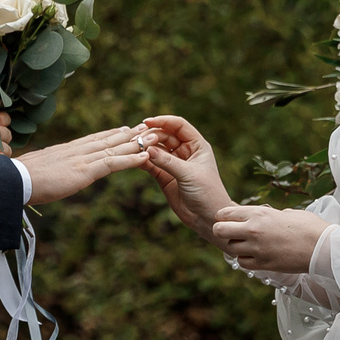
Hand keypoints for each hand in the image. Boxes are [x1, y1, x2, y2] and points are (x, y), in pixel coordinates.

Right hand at [18, 124, 155, 204]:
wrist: (13, 181)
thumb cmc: (19, 179)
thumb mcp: (36, 171)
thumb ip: (47, 170)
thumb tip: (45, 173)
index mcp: (65, 151)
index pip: (93, 140)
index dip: (110, 134)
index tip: (124, 129)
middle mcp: (77, 150)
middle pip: (108, 139)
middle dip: (129, 134)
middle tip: (147, 127)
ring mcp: (82, 159)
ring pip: (115, 147)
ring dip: (137, 142)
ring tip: (155, 137)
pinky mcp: (85, 171)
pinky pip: (113, 163)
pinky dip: (131, 159)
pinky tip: (146, 156)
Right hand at [137, 115, 233, 235]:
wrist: (207, 218)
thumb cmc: (207, 193)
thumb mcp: (188, 174)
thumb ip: (168, 162)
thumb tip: (148, 149)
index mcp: (197, 145)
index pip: (179, 126)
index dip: (164, 121)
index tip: (147, 122)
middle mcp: (185, 152)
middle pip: (165, 136)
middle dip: (151, 135)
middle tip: (137, 139)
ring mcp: (174, 164)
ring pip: (156, 149)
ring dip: (145, 148)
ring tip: (132, 147)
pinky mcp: (164, 176)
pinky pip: (151, 165)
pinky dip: (143, 161)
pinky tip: (134, 159)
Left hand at [212, 205, 330, 273]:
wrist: (322, 247)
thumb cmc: (309, 227)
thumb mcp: (288, 213)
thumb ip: (271, 215)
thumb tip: (267, 217)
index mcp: (259, 213)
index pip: (225, 213)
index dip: (223, 217)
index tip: (228, 220)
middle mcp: (253, 230)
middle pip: (219, 230)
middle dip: (222, 231)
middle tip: (231, 234)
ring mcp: (256, 248)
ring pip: (230, 248)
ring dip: (237, 247)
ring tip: (249, 245)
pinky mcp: (262, 264)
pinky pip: (242, 262)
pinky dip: (245, 260)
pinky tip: (255, 256)